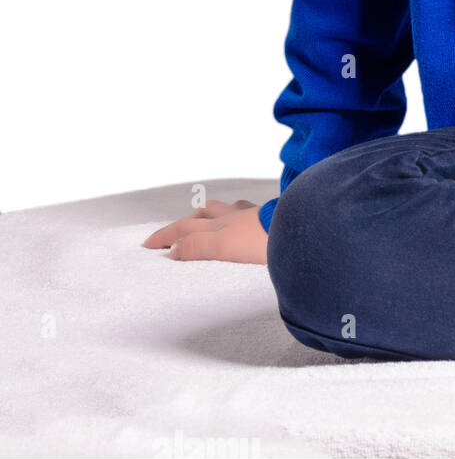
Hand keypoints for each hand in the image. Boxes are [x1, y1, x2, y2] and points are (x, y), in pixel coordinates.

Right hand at [142, 198, 268, 264]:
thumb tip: (172, 249)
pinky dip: (241, 216)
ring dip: (214, 214)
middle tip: (175, 230)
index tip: (148, 244)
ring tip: (208, 220)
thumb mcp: (223, 246)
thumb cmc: (264, 240)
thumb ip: (197, 246)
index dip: (166, 236)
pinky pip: (251, 214)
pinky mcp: (273, 219)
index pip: (185, 229)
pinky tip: (248, 220)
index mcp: (221, 223)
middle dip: (187, 221)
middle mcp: (236, 216)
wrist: (302, 231)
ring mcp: (256, 215)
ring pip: (229, 210)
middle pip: (205, 213)